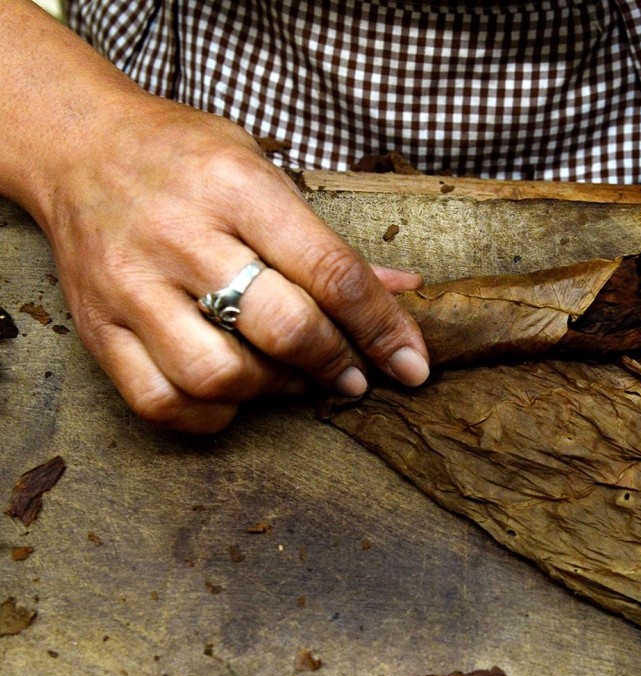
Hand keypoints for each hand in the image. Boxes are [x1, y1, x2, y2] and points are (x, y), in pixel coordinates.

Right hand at [36, 97, 428, 431]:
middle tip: (354, 372)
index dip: (383, 328)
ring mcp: (131, 286)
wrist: (81, 147)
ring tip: (294, 378)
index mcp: (235, 187)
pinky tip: (235, 393)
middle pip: (283, 327)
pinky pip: (160, 402)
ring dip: (275, 391)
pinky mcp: (97, 327)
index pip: (330, 271)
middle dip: (337, 362)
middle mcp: (180, 236)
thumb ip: (330, 241)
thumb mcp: (266, 172)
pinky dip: (211, 414)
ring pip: (219, 374)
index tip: (411, 363)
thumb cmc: (186, 158)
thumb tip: (404, 292)